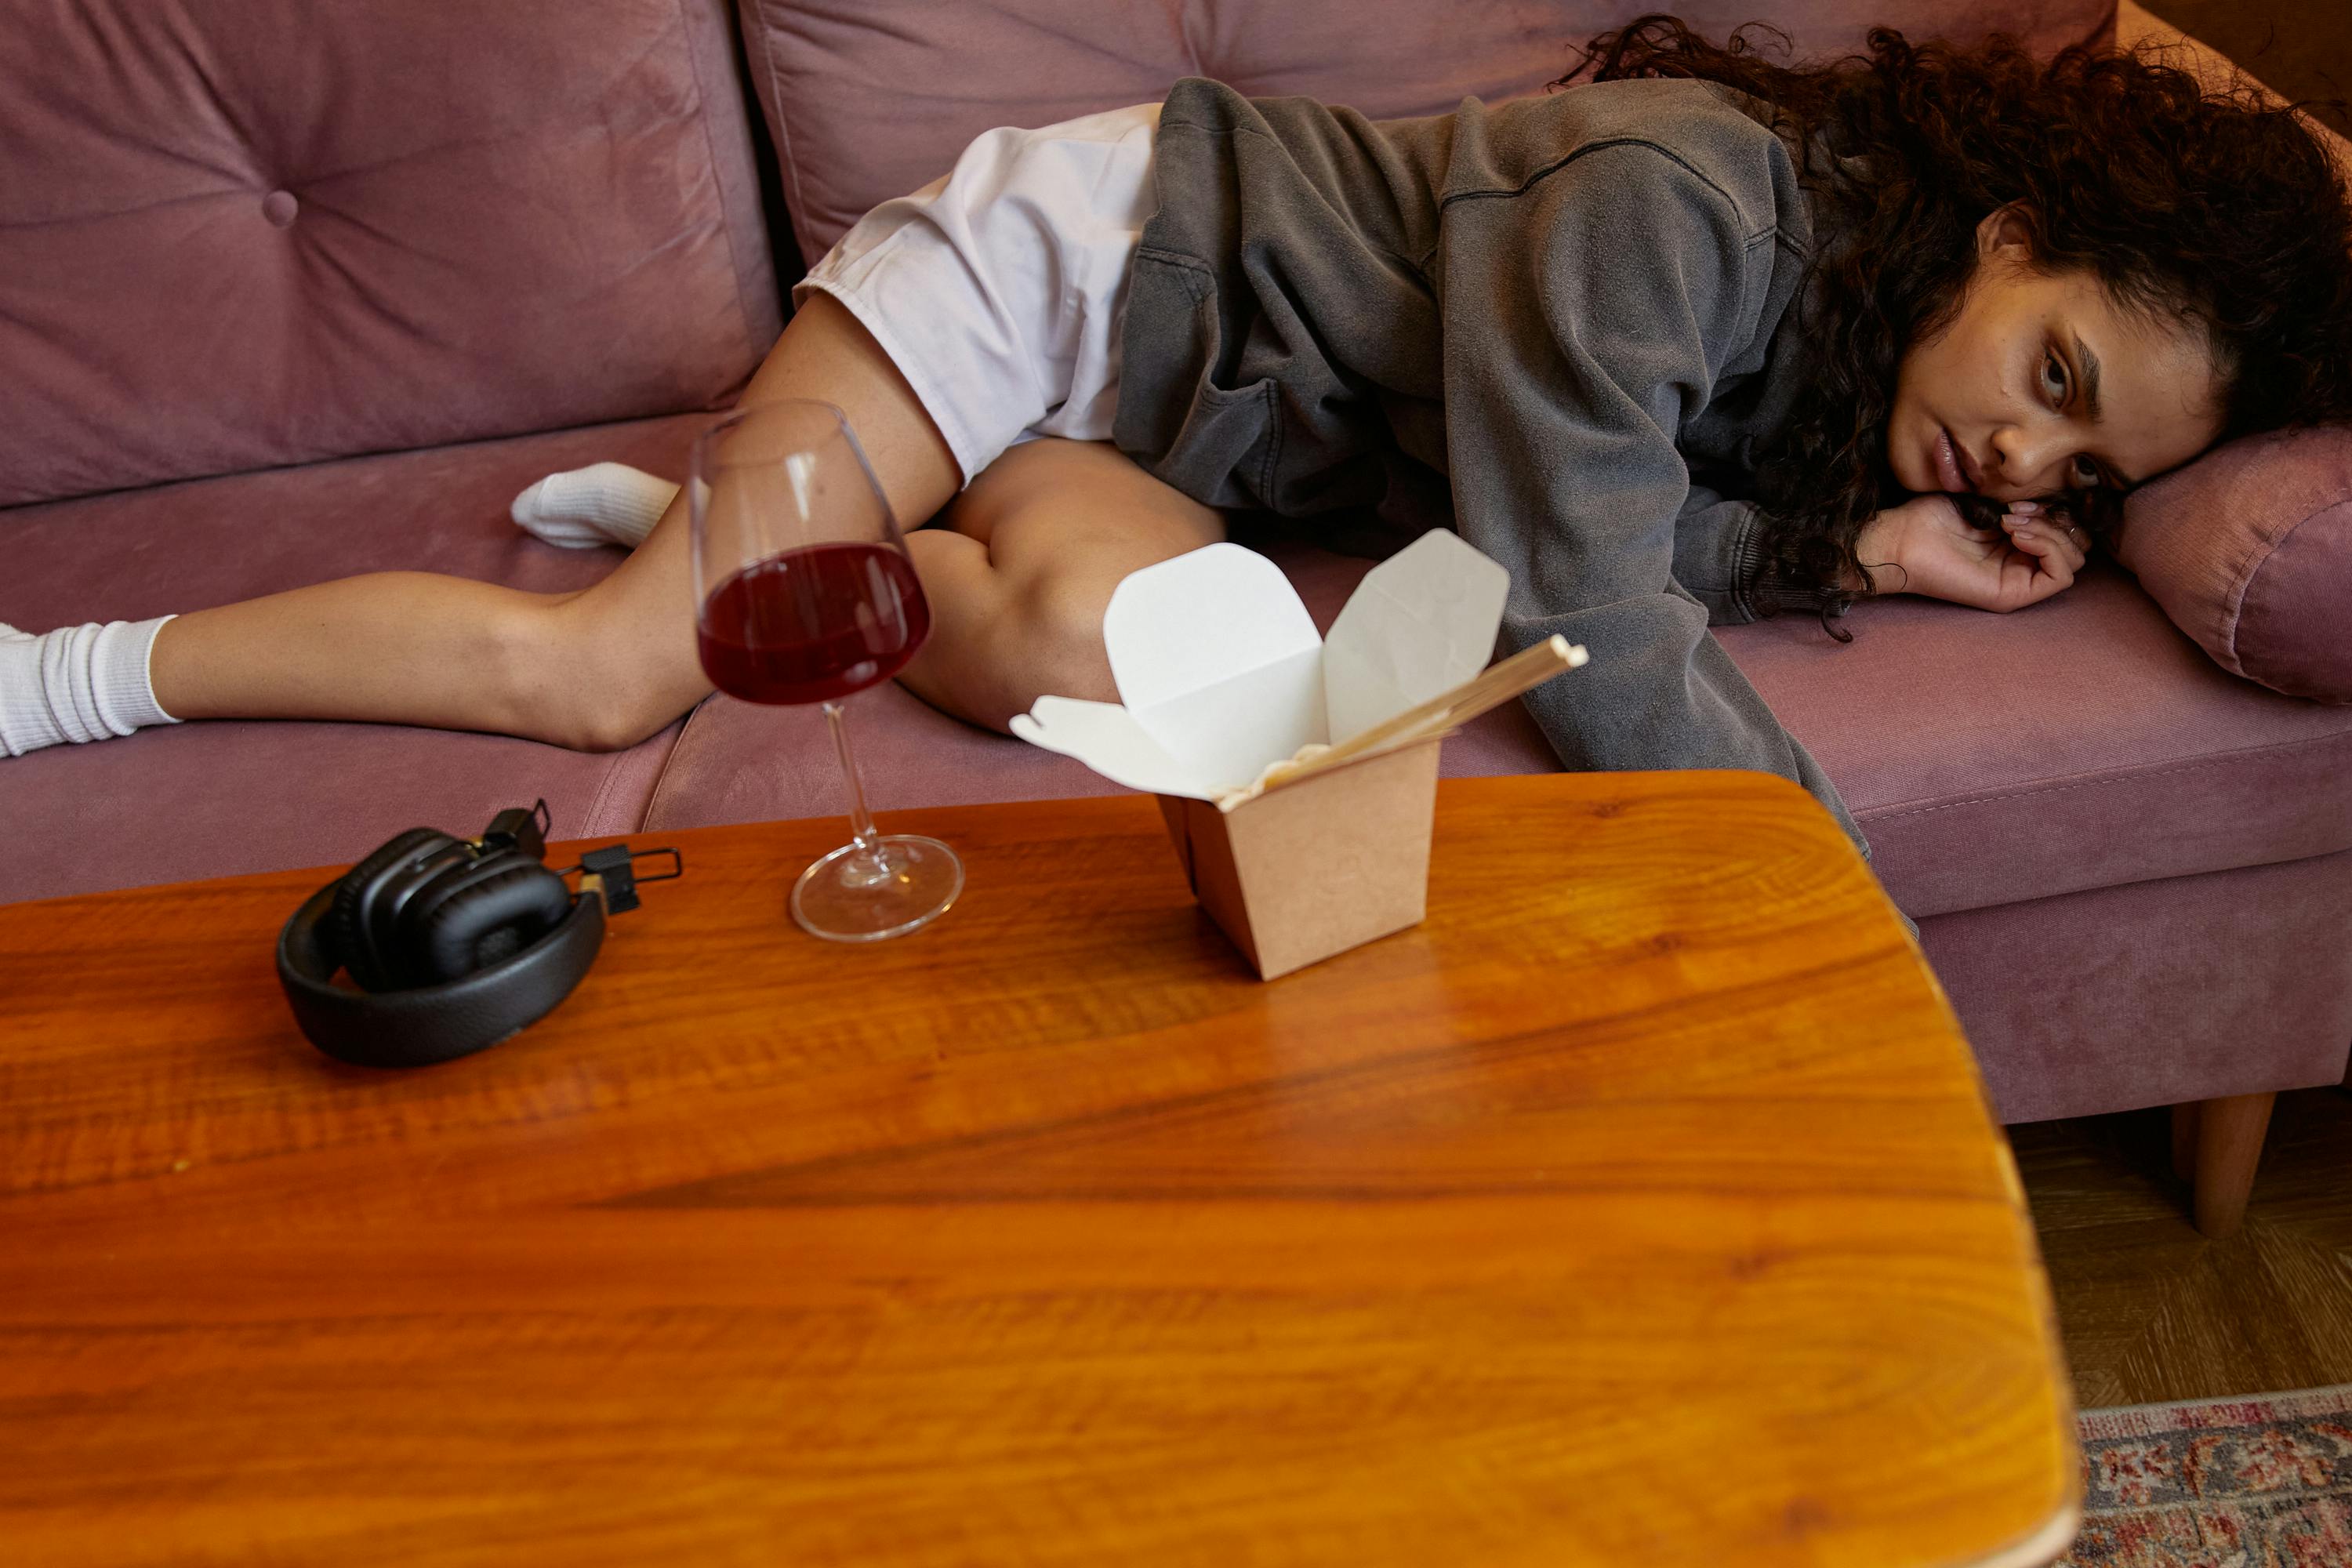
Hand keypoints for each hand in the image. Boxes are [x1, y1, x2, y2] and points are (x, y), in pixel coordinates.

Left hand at [1854, 494, 2091, 612]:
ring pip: (2075, 560)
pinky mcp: (2011, 595)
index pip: (2068, 530)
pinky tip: (2016, 534)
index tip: (2021, 502)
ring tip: (2012, 523)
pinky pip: (2060, 577)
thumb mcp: (1988, 500)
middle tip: (2019, 513)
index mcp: (2018, 543)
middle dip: (2058, 521)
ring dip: (2052, 533)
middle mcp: (2021, 565)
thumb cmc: (1932, 518)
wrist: (1902, 538)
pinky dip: (2049, 549)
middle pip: (2078, 546)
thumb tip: (2055, 498)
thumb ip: (2024, 502)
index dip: (2056, 511)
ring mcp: (2018, 582)